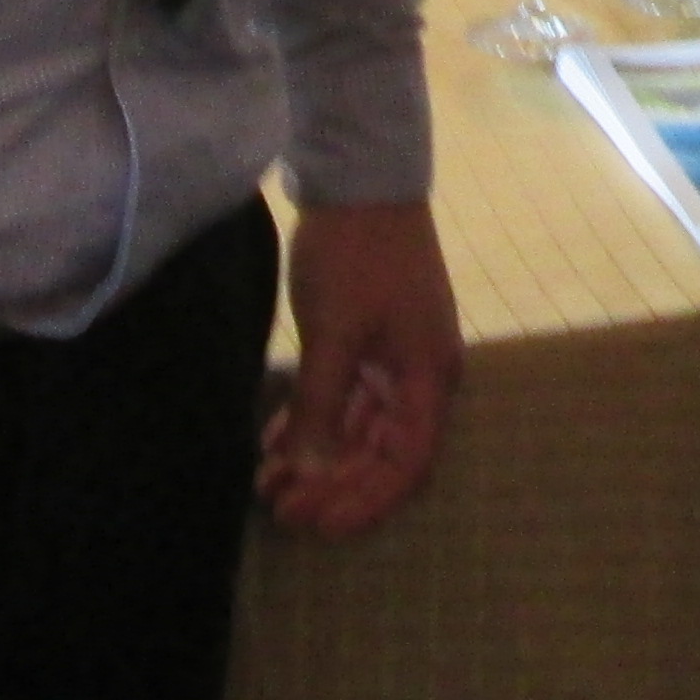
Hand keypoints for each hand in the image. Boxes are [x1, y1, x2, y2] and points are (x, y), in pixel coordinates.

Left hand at [257, 197, 461, 539]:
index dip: (362, 502)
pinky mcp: (372, 340)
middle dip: (334, 486)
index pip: (404, 465)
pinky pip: (346, 399)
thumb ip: (321, 407)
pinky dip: (314, 424)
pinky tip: (275, 445)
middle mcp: (422, 377)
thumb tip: (309, 473)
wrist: (362, 176)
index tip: (315, 523)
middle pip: (382, 454)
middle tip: (280, 509)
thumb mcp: (334, 335)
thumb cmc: (356, 256)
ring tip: (269, 485)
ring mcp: (397, 358)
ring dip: (320, 459)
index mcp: (430, 379)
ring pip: (360, 429)